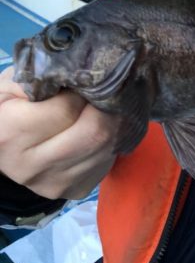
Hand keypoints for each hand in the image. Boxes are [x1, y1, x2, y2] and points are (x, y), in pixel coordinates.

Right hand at [0, 67, 117, 199]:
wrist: (3, 148)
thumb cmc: (9, 107)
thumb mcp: (12, 84)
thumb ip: (42, 77)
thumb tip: (81, 72)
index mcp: (9, 133)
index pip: (66, 109)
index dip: (81, 90)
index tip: (82, 82)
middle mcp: (30, 166)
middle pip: (93, 133)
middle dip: (108, 106)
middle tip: (106, 91)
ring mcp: (54, 184)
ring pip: (107, 148)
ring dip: (115, 122)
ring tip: (106, 106)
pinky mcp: (75, 190)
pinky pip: (108, 161)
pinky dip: (112, 141)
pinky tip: (101, 128)